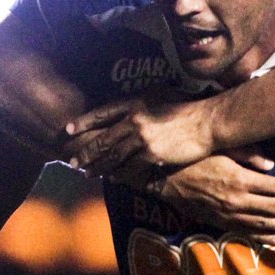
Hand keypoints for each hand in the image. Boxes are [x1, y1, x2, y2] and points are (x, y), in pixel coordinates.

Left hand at [64, 97, 217, 175]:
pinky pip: (129, 168)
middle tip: (73, 161)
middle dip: (86, 152)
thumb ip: (141, 104)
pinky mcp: (151, 154)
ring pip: (112, 156)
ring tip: (88, 173)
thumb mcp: (161, 95)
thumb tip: (128, 112)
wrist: (207, 122)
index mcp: (135, 102)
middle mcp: (134, 119)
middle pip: (103, 138)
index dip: (84, 122)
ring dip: (98, 167)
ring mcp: (142, 138)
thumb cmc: (187, 107)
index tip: (68, 129)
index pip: (102, 113)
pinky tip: (113, 178)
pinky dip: (119, 174)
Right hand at [150, 151, 274, 245]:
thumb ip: (247, 154)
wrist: (165, 179)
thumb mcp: (221, 148)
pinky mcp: (219, 223)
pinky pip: (245, 232)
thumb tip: (271, 165)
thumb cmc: (196, 158)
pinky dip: (262, 237)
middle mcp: (237, 200)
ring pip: (263, 223)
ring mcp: (229, 215)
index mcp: (240, 179)